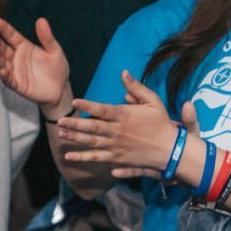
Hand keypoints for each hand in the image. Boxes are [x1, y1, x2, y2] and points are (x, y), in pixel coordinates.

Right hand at [0, 17, 71, 112]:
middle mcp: (16, 58)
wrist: (61, 88)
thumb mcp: (54, 51)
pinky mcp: (18, 84)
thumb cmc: (57, 68)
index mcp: (24, 47)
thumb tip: (41, 20)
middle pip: (4, 49)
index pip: (12, 36)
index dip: (5, 29)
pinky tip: (2, 71)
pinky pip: (9, 80)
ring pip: (2, 63)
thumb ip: (47, 37)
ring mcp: (15, 71)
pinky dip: (5, 76)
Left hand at [55, 72, 178, 173]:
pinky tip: (69, 156)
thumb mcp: (153, 101)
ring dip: (75, 138)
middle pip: (93, 127)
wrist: (171, 149)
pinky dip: (83, 157)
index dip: (88, 105)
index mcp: (125, 116)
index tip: (75, 101)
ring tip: (60, 134)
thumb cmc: (162, 123)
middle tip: (60, 121)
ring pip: (92, 142)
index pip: (103, 109)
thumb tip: (124, 73)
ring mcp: (117, 146)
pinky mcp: (117, 157)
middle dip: (75, 124)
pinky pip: (97, 157)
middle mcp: (118, 131)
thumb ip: (136, 88)